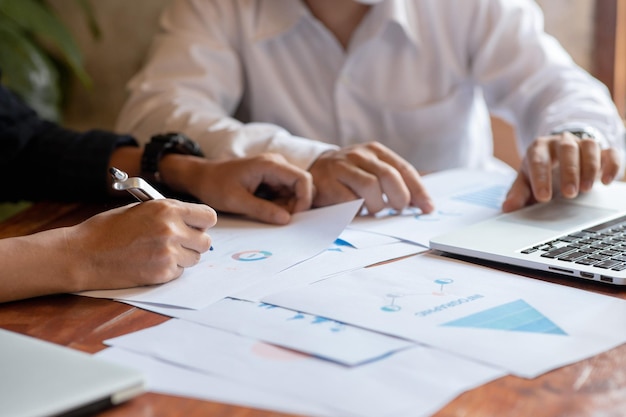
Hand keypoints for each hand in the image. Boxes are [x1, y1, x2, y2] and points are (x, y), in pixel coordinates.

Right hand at [68, 199, 215, 289]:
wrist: (83, 254)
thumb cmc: (108, 229)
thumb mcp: (141, 208)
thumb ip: (168, 213)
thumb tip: (191, 221)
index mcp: (167, 208)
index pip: (208, 217)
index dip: (202, 223)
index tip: (195, 226)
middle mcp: (172, 229)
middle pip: (205, 241)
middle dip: (194, 242)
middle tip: (177, 242)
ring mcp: (169, 253)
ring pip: (194, 258)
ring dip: (183, 257)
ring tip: (159, 252)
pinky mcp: (162, 273)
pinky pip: (179, 272)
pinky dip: (170, 269)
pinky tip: (150, 263)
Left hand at [169, 153, 312, 224]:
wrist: (201, 176)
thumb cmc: (215, 185)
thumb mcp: (237, 201)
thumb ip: (263, 210)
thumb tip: (286, 219)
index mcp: (270, 164)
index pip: (303, 179)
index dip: (304, 199)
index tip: (292, 216)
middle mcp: (276, 163)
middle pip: (301, 186)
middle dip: (293, 205)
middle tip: (274, 217)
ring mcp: (275, 170)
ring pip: (294, 192)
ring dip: (286, 206)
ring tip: (263, 212)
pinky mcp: (271, 178)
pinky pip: (284, 193)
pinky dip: (279, 205)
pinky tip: (261, 208)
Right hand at [308, 142, 433, 213]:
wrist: (313, 170)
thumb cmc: (350, 175)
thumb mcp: (373, 170)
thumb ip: (396, 182)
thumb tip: (424, 203)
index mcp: (376, 151)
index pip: (404, 169)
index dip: (418, 191)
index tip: (428, 208)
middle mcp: (360, 155)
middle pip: (389, 176)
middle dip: (399, 198)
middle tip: (398, 210)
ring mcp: (342, 167)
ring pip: (370, 187)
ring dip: (376, 205)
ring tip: (373, 209)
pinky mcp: (328, 182)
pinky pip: (349, 200)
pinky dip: (358, 210)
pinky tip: (357, 211)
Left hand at [502, 132, 621, 211]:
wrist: (558, 155)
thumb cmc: (541, 170)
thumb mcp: (526, 180)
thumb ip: (518, 193)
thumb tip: (507, 208)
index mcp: (539, 148)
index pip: (538, 160)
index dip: (541, 178)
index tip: (543, 197)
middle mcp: (561, 142)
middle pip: (566, 149)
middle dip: (568, 171)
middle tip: (568, 194)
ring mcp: (582, 144)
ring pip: (589, 146)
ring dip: (590, 168)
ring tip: (586, 189)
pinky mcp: (601, 150)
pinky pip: (610, 152)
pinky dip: (611, 165)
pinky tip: (606, 181)